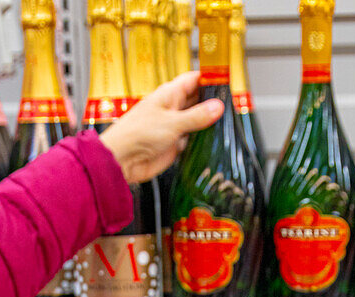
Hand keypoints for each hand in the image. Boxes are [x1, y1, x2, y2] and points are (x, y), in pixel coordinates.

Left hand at [100, 72, 223, 184]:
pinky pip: (192, 141)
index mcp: (170, 94)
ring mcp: (174, 127)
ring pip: (197, 122)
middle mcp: (173, 108)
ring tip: (228, 126)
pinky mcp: (174, 145)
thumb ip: (197, 116)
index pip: (194, 80)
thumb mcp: (173, 122)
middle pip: (198, 100)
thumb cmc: (138, 134)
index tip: (227, 82)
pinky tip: (213, 143)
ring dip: (208, 125)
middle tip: (232, 108)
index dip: (210, 79)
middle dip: (213, 103)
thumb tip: (218, 106)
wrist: (122, 159)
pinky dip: (201, 142)